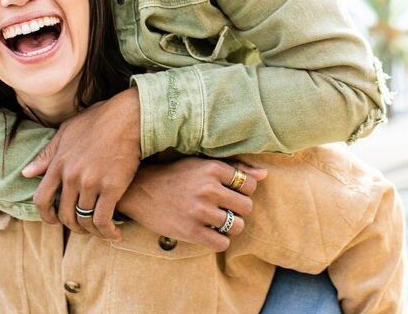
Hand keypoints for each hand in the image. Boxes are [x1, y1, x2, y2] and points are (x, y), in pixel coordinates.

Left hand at [22, 87, 141, 240]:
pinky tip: (114, 233)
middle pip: (64, 214)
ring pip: (84, 219)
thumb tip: (27, 173)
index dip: (46, 216)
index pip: (41, 199)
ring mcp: (91, 182)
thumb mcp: (68, 131)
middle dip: (72, 225)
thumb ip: (48, 153)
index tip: (55, 221)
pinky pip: (103, 219)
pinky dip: (107, 231)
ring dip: (90, 230)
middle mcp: (72, 176)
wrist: (129, 116)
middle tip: (82, 226)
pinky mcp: (112, 187)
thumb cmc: (100, 120)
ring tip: (99, 230)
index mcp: (58, 163)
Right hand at [117, 158, 266, 250]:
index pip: (249, 184)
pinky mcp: (191, 231)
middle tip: (227, 208)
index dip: (245, 191)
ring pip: (237, 226)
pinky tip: (211, 232)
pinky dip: (220, 240)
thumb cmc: (176, 175)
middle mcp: (208, 188)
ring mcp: (200, 211)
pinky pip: (222, 243)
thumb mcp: (203, 164)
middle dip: (239, 209)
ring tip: (219, 220)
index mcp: (213, 168)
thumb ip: (235, 169)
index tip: (233, 193)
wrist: (142, 190)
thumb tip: (264, 175)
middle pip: (246, 206)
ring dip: (231, 226)